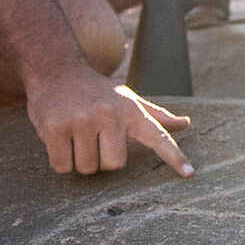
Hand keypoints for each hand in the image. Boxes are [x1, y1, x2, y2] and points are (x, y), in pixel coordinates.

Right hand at [25, 64, 192, 176]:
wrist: (56, 71)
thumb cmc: (97, 92)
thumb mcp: (127, 100)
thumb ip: (155, 116)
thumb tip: (185, 123)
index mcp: (130, 111)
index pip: (157, 136)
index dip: (174, 156)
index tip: (189, 173)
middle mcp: (108, 114)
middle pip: (114, 164)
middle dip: (102, 159)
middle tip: (93, 138)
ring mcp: (81, 120)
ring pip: (87, 168)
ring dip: (80, 160)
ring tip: (76, 136)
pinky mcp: (56, 128)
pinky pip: (63, 166)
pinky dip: (61, 161)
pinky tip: (60, 140)